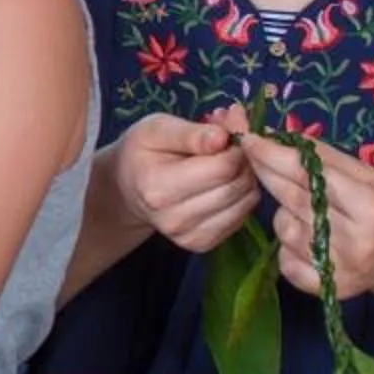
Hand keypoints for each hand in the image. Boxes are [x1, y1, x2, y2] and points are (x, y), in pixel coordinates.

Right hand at [111, 106, 261, 251]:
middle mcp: (173, 219)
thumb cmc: (143, 152)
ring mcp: (187, 236)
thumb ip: (190, 133)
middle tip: (229, 147)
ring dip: (245, 179)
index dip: (235, 146)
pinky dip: (241, 197)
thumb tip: (222, 138)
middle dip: (243, 161)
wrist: (128, 187)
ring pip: (245, 202)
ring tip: (225, 165)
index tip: (226, 135)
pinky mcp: (201, 244)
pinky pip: (242, 217)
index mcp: (158, 188)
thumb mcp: (156, 129)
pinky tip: (222, 185)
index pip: (223, 168)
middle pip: (237, 186)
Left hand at [239, 131, 373, 300]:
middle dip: (267, 173)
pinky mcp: (326, 290)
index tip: (247, 138)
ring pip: (285, 229)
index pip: (309, 176)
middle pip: (293, 200)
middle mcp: (355, 241)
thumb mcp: (371, 176)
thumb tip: (279, 137)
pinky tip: (307, 238)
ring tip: (307, 209)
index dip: (274, 155)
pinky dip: (286, 246)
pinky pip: (285, 260)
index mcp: (371, 206)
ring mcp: (339, 269)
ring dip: (283, 212)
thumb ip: (326, 158)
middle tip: (252, 153)